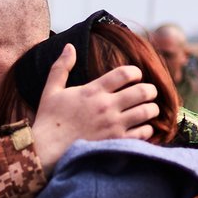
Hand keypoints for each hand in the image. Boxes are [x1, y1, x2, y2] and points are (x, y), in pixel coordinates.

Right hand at [32, 45, 158, 174]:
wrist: (46, 150)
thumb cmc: (48, 120)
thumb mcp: (51, 90)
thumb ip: (61, 67)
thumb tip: (69, 46)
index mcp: (93, 91)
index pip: (125, 73)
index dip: (136, 72)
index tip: (135, 76)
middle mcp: (106, 106)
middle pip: (143, 91)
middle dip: (150, 90)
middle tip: (148, 92)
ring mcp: (113, 125)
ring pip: (147, 112)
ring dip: (152, 109)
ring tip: (149, 109)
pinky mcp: (116, 142)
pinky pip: (143, 133)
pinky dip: (147, 129)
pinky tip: (142, 128)